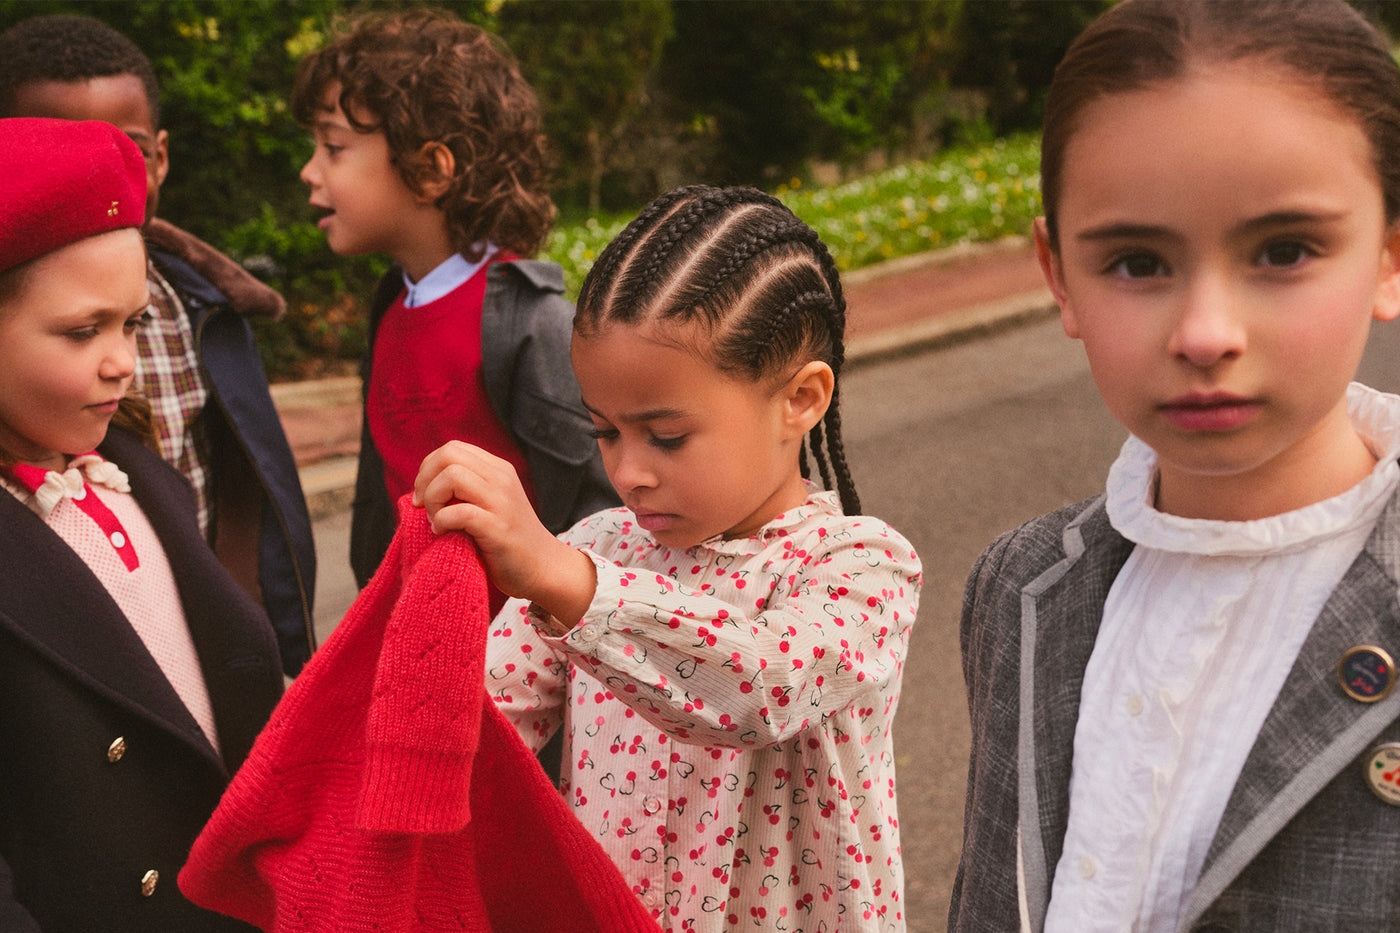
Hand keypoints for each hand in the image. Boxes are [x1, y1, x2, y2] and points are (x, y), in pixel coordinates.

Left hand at [413, 441, 595, 625]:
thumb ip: (466, 489)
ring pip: (452, 477)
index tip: (424, 496)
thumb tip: (421, 488)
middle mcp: (501, 479)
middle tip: (424, 507)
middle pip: (448, 455)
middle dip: (425, 480)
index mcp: (498, 470)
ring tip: (436, 521)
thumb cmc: (507, 541)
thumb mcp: (490, 503)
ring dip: (432, 500)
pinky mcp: (498, 528)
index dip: (428, 469)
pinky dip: (441, 522)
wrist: (543, 569)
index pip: (452, 449)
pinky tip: (443, 534)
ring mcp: (501, 502)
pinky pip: (458, 512)